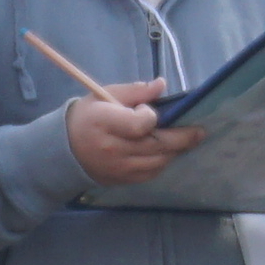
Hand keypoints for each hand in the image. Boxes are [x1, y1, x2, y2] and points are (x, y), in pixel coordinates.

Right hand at [65, 83, 187, 187]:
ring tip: (188, 140)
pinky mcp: (123, 180)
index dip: (151, 116)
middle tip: (199, 131)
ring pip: (158, 161)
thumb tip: (162, 84)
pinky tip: (169, 151)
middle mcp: (113, 149)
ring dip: (175, 151)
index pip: (140, 124)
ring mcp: (119, 168)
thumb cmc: (88, 117)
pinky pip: (152, 172)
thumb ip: (134, 91)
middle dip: (182, 138)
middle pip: (156, 145)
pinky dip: (163, 161)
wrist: (65, 150)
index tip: (148, 110)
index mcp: (104, 122)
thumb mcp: (104, 95)